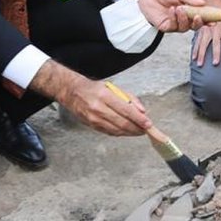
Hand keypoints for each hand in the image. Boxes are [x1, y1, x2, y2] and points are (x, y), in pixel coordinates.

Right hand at [32, 61, 151, 135]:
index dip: (139, 119)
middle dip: (136, 128)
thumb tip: (142, 111)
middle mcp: (98, 108)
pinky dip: (121, 133)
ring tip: (139, 131)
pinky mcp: (92, 125)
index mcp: (105, 95)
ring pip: (117, 130)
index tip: (148, 123)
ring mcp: (94, 118)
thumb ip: (129, 98)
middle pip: (122, 122)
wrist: (72, 92)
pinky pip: (110, 132)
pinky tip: (127, 131)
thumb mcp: (113, 87)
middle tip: (146, 130)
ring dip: (130, 132)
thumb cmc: (94, 88)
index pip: (126, 110)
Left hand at [136, 0, 205, 32]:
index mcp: (190, 10)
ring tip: (180, 8)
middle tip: (198, 16)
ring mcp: (175, 24)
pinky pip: (174, 26)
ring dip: (184, 18)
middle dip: (199, 23)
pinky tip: (172, 10)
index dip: (209, 20)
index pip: (202, 17)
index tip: (215, 21)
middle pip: (195, 26)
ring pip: (185, 27)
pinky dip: (174, 18)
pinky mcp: (166, 27)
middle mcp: (184, 19)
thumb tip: (204, 3)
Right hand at [192, 11, 220, 66]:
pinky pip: (197, 41)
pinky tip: (194, 58)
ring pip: (203, 44)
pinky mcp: (200, 30)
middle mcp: (215, 29)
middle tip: (216, 63)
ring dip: (202, 54)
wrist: (212, 2)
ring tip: (200, 64)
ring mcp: (206, 30)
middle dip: (216, 53)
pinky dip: (195, 49)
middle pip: (215, 43)